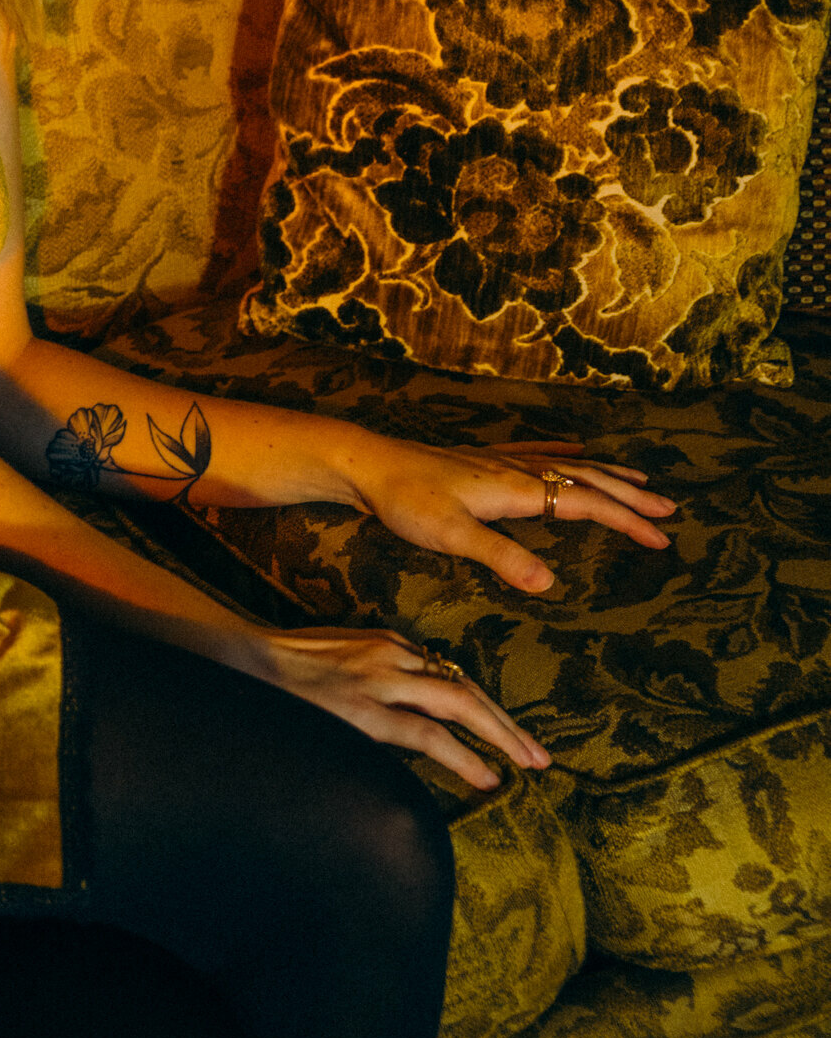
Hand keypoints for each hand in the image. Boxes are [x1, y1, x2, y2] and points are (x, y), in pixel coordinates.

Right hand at [255, 623, 545, 789]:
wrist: (236, 665)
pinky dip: (463, 756)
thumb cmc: (273, 670)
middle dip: (504, 722)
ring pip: (458, 703)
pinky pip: (427, 734)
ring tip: (527, 766)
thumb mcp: (327, 661)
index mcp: (380, 642)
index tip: (502, 731)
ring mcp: (377, 681)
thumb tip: (390, 716)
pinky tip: (486, 777)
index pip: (445, 674)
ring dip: (501, 736)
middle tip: (536, 754)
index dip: (480, 706)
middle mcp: (387, 655)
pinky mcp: (365, 712)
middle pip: (463, 686)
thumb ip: (363, 678)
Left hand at [341, 432, 675, 595]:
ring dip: (605, 474)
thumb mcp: (453, 535)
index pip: (586, 503)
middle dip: (629, 496)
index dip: (627, 520)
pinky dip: (564, 454)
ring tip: (639, 480)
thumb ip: (502, 558)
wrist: (368, 465)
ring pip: (566, 464)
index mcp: (517, 489)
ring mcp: (498, 462)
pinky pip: (537, 452)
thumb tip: (551, 586)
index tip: (663, 538)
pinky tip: (573, 451)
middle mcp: (515, 470)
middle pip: (586, 479)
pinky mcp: (481, 460)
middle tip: (670, 510)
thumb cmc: (406, 501)